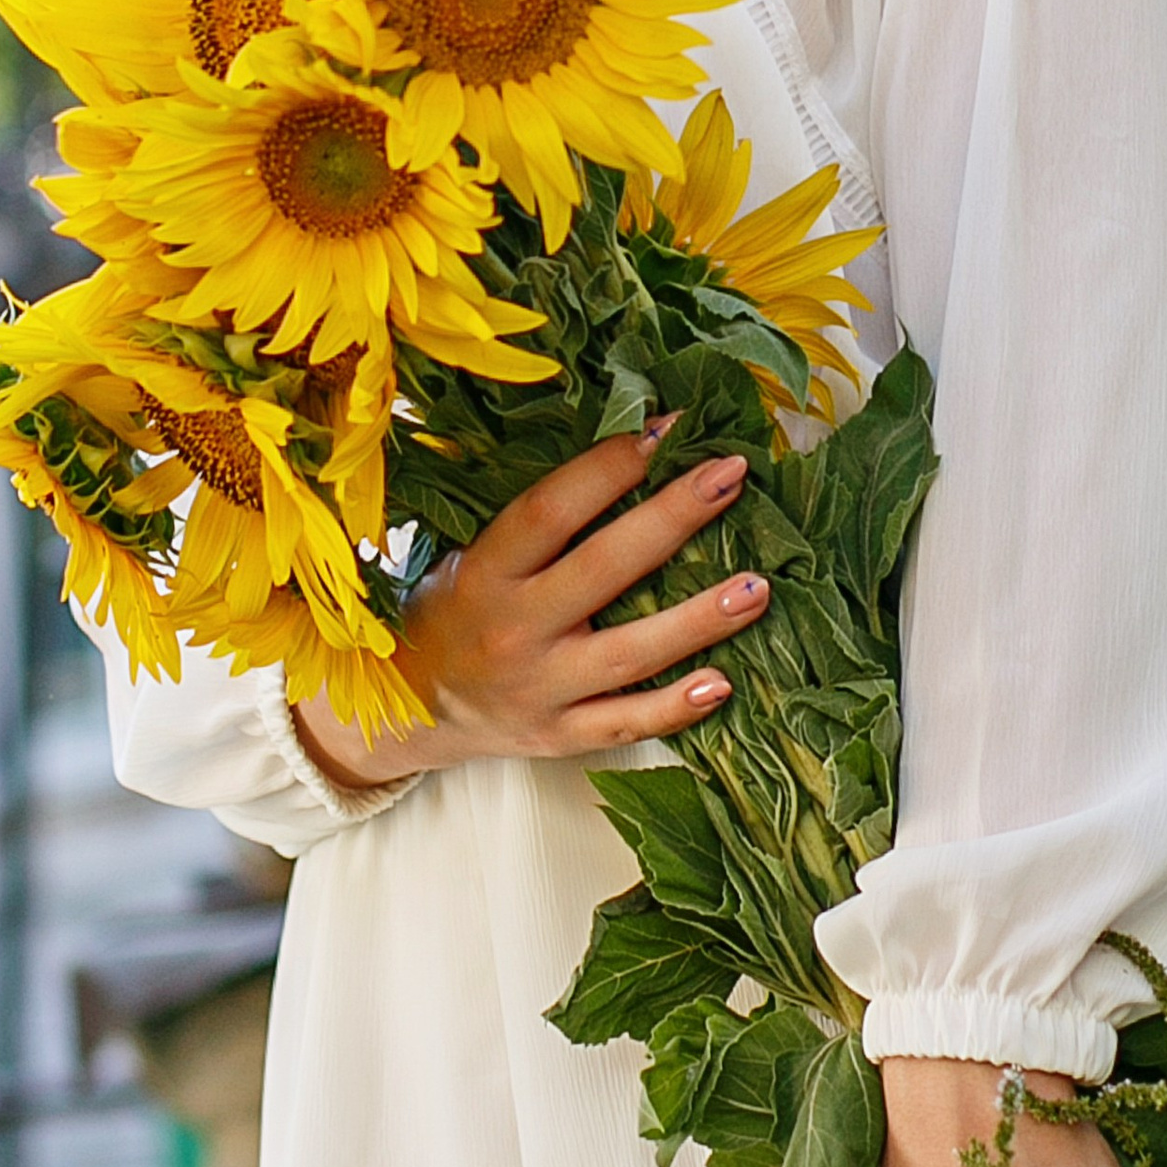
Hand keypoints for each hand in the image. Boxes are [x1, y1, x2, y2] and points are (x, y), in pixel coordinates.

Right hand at [294, 424, 767, 789]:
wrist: (408, 709)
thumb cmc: (451, 611)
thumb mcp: (465, 557)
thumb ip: (531, 523)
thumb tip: (626, 452)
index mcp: (483, 574)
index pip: (549, 512)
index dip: (607, 468)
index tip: (663, 430)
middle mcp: (512, 631)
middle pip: (604, 569)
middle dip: (673, 517)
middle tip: (730, 474)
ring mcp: (539, 689)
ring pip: (631, 654)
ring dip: (699, 620)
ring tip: (758, 588)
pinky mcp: (559, 736)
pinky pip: (626, 723)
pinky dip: (676, 707)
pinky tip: (725, 683)